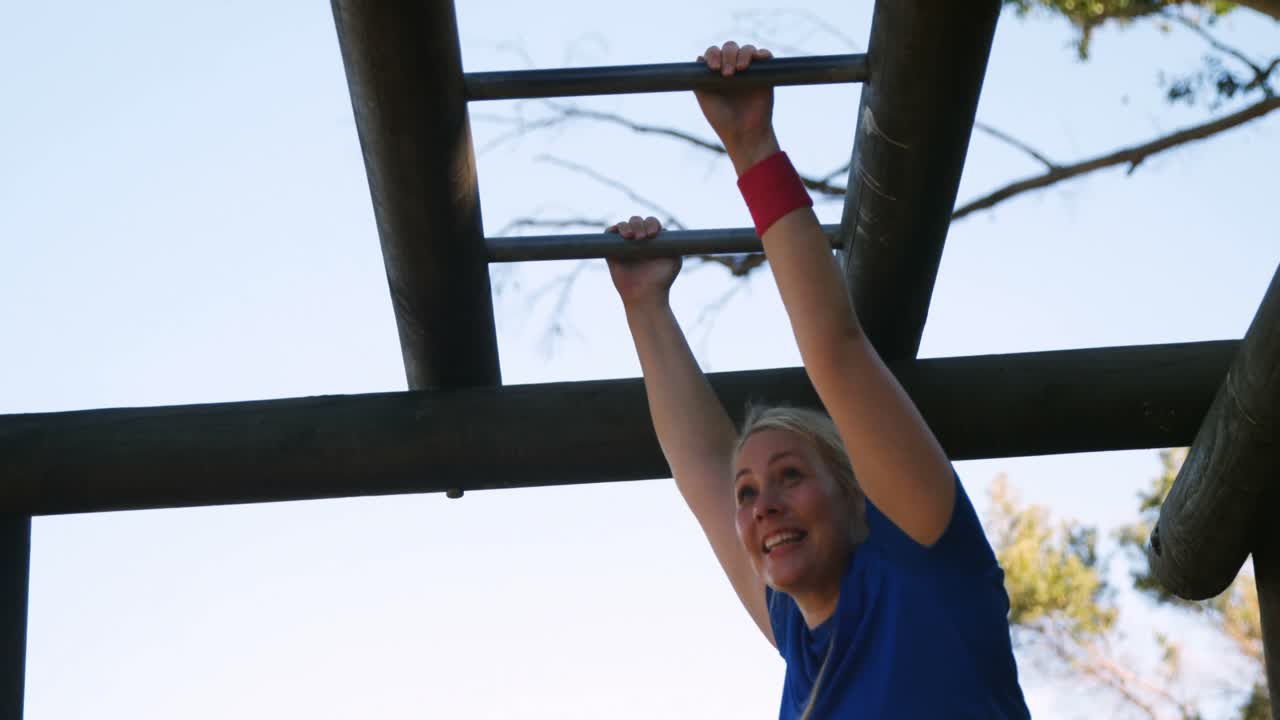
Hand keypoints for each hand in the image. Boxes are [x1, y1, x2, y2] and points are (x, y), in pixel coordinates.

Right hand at [606, 216, 680, 308]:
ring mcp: (625, 244)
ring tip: (630, 237)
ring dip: (626, 226)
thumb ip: (673, 243)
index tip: (653, 234)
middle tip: (641, 238)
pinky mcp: (612, 251)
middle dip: (639, 225)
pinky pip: (609, 234)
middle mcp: (639, 240)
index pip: (651, 223)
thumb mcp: (674, 260)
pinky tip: (617, 233)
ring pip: (623, 225)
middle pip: (637, 221)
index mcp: (653, 239)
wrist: (645, 295)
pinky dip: (612, 230)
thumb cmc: (661, 279)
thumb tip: (664, 230)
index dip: (651, 224)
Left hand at [695, 42, 780, 174]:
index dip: (713, 54)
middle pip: (730, 47)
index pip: (714, 53)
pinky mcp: (766, 74)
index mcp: (718, 73)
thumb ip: (699, 79)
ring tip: (740, 70)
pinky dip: (762, 54)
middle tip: (727, 74)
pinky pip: (766, 56)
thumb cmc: (722, 119)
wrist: (743, 133)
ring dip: (742, 54)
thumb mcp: (704, 98)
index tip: (713, 67)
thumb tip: (699, 58)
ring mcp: (750, 71)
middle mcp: (733, 69)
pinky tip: (757, 59)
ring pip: (747, 49)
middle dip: (727, 55)